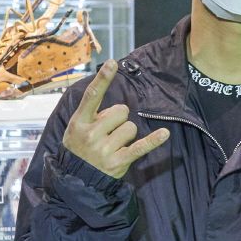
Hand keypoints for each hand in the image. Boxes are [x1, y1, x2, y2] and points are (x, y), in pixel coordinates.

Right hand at [62, 60, 169, 178]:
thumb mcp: (77, 127)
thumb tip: (118, 106)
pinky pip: (140, 147)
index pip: (92, 96)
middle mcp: (91, 134)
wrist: (76, 178)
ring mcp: (104, 149)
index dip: (103, 79)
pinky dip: (153, 140)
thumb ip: (92, 113)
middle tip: (107, 132)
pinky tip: (164, 134)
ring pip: (131, 128)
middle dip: (119, 119)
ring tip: (113, 145)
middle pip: (121, 111)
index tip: (112, 63)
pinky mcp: (118, 161)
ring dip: (126, 135)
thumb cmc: (80, 146)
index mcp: (79, 122)